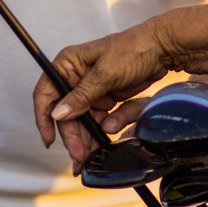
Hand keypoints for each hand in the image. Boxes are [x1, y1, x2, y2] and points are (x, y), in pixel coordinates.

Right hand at [33, 21, 172, 169]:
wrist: (163, 48)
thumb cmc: (134, 49)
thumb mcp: (106, 73)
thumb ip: (81, 95)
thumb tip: (57, 114)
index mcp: (69, 64)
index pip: (46, 93)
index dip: (44, 117)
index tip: (49, 139)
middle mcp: (76, 77)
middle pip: (65, 112)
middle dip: (71, 134)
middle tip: (78, 154)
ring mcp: (91, 89)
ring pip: (81, 120)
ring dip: (84, 139)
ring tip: (88, 157)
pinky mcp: (106, 98)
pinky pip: (97, 121)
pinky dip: (98, 134)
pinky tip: (98, 147)